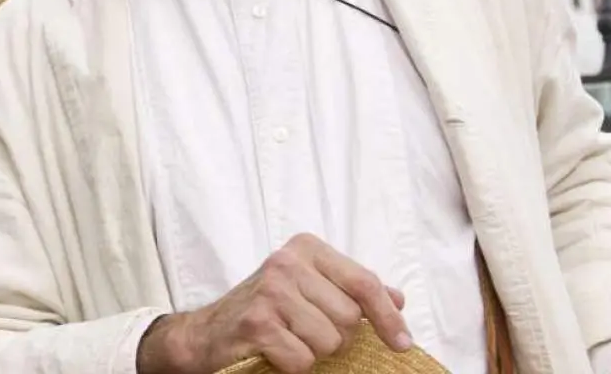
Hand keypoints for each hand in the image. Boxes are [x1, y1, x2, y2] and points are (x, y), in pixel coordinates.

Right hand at [136, 233, 411, 373]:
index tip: (402, 343)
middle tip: (309, 334)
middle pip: (349, 317)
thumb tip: (398, 298)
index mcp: (305, 249)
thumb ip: (352, 290)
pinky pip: (303, 359)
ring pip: (329, 341)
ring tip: (290, 340)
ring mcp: (270, 291)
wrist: (208, 334)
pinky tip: (275, 352)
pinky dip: (294, 365)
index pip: (364, 282)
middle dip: (338, 338)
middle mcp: (286, 262)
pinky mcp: (257, 323)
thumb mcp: (310, 290)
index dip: (388, 317)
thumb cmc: (265, 311)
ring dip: (314, 352)